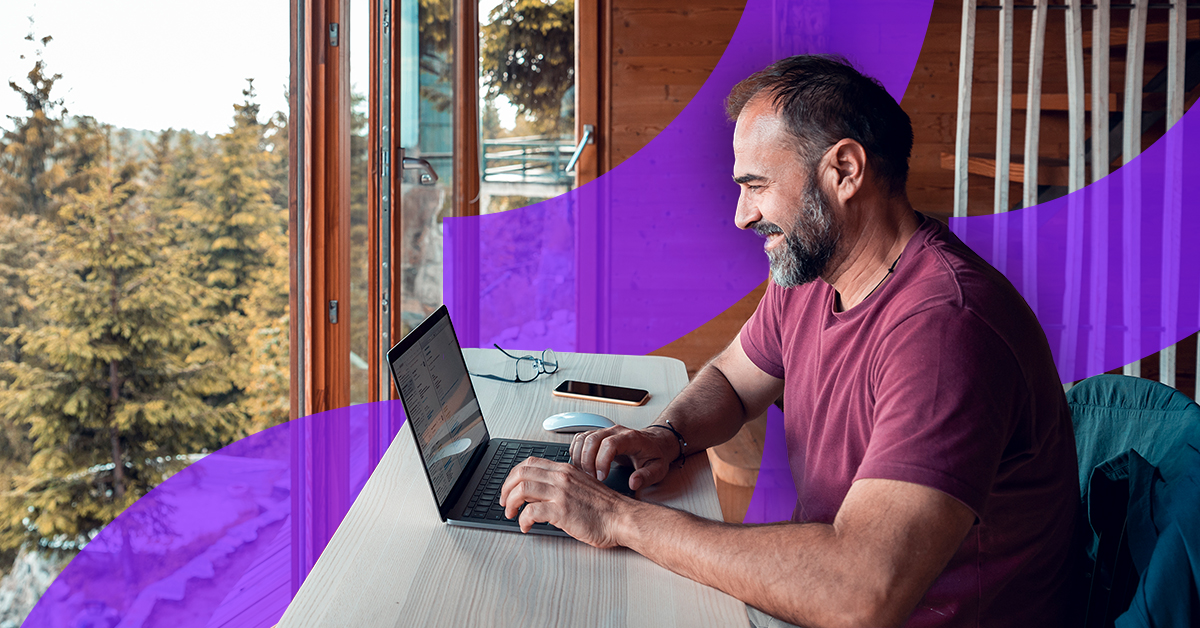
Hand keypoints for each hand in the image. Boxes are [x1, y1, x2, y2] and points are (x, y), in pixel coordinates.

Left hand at [499, 457, 634, 547]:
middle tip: (504, 502)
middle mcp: (561, 477)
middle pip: (520, 473)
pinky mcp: (562, 510)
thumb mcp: (581, 486)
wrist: (621, 518)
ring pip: (522, 490)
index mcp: (565, 469)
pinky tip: (526, 527)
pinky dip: (523, 520)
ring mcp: (561, 493)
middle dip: (506, 488)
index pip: (529, 463)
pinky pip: (531, 512)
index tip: (509, 488)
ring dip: (511, 504)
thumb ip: (563, 484)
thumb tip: (542, 493)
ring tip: (511, 514)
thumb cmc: (605, 508)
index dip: (513, 475)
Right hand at [570, 425, 675, 490]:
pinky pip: (580, 439)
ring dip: (579, 457)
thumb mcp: (658, 469)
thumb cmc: (654, 456)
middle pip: (592, 439)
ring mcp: (605, 431)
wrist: (654, 443)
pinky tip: (581, 466)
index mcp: (631, 438)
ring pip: (583, 438)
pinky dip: (576, 452)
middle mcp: (615, 431)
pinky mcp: (597, 435)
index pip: (610, 444)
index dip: (602, 461)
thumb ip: (647, 477)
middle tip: (592, 479)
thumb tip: (633, 484)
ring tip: (586, 474)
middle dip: (587, 461)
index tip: (601, 477)